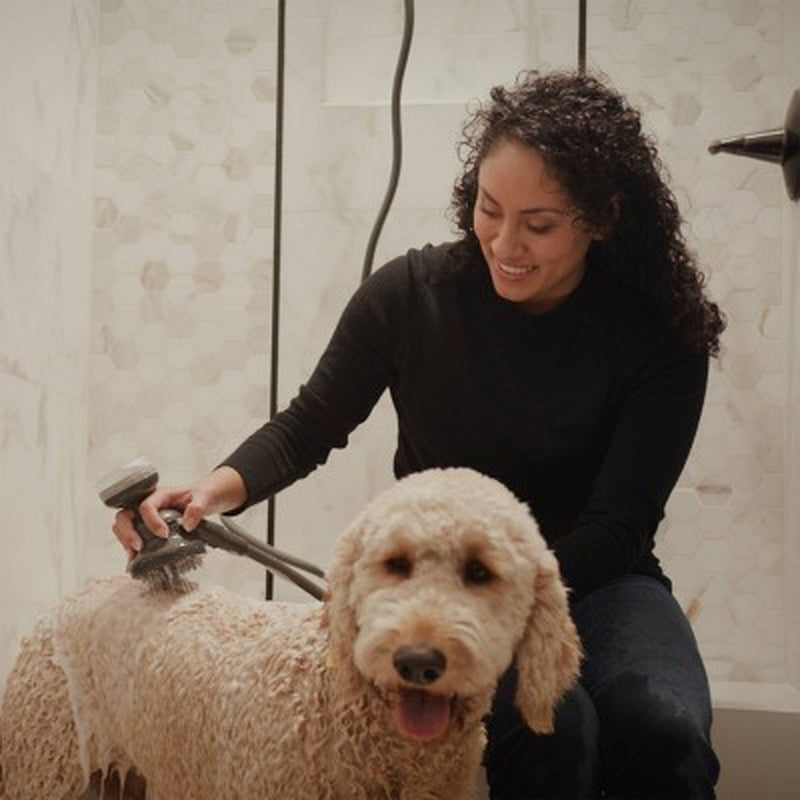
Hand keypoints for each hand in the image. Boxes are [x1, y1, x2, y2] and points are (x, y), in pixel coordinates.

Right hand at [111, 466, 246, 558]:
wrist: (204, 498)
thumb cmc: (202, 495)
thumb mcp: (205, 497)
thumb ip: (198, 507)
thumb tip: (187, 524)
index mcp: (160, 495)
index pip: (146, 506)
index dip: (151, 521)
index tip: (164, 534)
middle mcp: (147, 504)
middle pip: (125, 515)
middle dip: (127, 532)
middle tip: (139, 547)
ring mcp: (144, 516)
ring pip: (122, 526)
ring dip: (125, 541)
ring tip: (135, 557)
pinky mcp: (146, 527)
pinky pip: (131, 536)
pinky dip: (130, 548)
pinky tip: (136, 561)